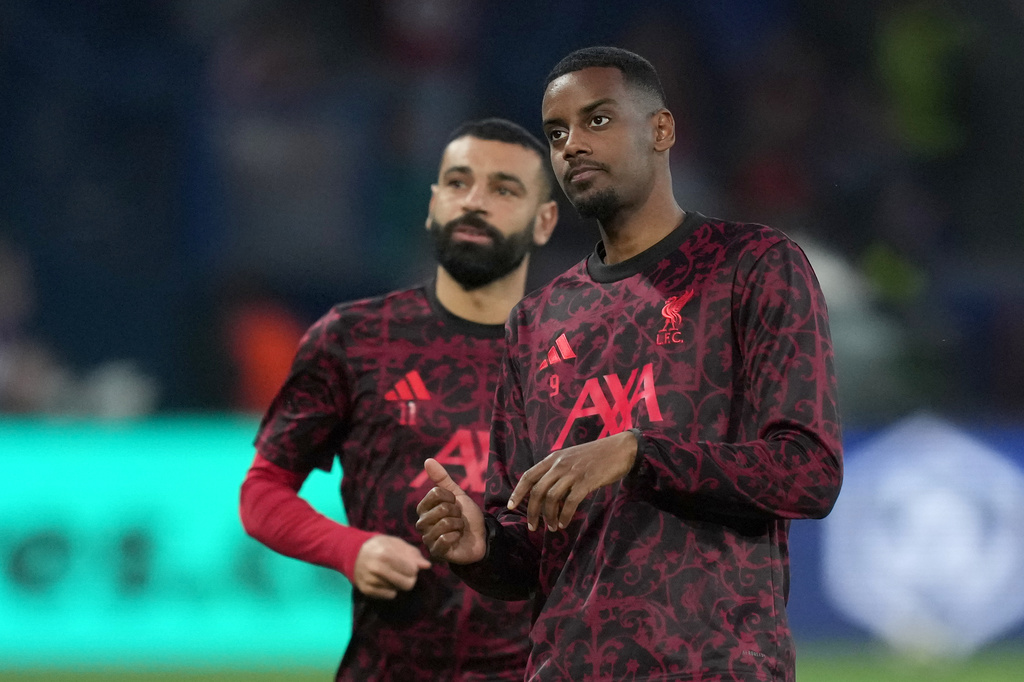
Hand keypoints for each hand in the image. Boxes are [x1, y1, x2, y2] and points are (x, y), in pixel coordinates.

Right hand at [352, 535, 431, 598]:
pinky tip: (386, 580)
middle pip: (407, 584)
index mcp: (385, 553)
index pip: (411, 569)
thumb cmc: (379, 546)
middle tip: (405, 572)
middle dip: (410, 578)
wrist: (353, 553)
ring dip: (399, 583)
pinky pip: (389, 595)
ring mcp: (371, 580)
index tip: (410, 564)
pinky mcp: (367, 590)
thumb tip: (427, 565)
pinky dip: (391, 589)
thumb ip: (412, 553)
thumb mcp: (396, 543)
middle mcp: (376, 568)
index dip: (414, 568)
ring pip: (398, 590)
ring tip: (392, 574)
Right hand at [415, 458, 486, 563]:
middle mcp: (422, 523)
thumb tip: (428, 460)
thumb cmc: (466, 516)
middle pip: (441, 509)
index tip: (455, 504)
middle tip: (458, 518)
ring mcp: (428, 538)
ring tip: (459, 528)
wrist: (481, 536)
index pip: (435, 493)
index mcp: (424, 509)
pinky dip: (456, 536)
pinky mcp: (436, 552)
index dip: (451, 497)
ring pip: (444, 524)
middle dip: (456, 512)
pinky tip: (457, 538)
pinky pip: (444, 539)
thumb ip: (442, 479)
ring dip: (458, 525)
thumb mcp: (457, 494)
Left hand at [508, 430, 638, 531]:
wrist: (621, 449)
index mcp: (553, 458)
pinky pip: (570, 502)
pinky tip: (564, 523)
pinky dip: (565, 515)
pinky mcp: (586, 481)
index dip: (518, 492)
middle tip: (533, 526)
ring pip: (551, 498)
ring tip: (552, 528)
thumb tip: (545, 491)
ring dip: (549, 516)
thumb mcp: (571, 457)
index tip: (511, 506)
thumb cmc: (596, 456)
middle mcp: (559, 464)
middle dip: (532, 511)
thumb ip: (558, 470)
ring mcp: (573, 472)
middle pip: (537, 491)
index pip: (528, 476)